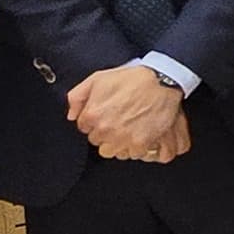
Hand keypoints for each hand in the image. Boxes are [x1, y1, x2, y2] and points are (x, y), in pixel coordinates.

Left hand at [67, 62, 192, 164]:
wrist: (161, 82)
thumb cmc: (132, 79)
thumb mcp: (98, 78)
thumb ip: (77, 96)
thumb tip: (71, 115)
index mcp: (93, 114)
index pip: (84, 128)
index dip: (94, 120)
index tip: (105, 114)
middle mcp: (105, 129)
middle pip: (97, 141)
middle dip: (104, 132)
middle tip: (117, 120)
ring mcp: (122, 138)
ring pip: (112, 151)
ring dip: (117, 143)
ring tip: (127, 129)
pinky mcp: (139, 144)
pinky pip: (131, 154)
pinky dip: (134, 147)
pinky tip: (138, 134)